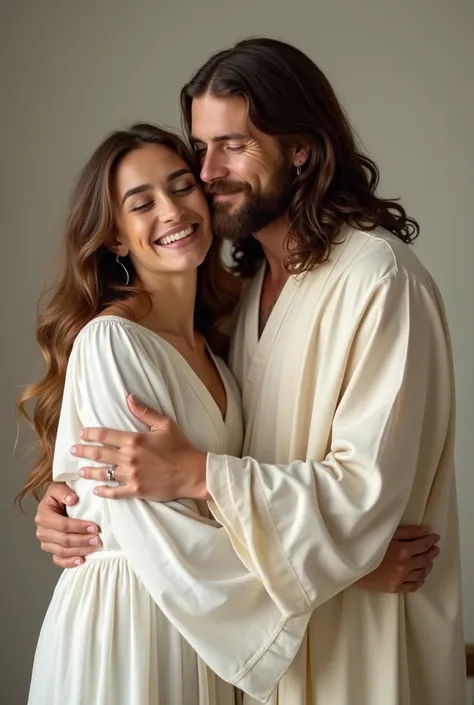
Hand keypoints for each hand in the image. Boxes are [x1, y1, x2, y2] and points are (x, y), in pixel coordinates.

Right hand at [35, 482, 101, 567]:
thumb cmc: (61, 495)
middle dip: (83, 540)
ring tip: (94, 547)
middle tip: (98, 539)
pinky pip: (59, 560)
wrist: (58, 502)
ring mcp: (46, 542)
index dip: (79, 527)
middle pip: (64, 540)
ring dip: (80, 550)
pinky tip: (81, 560)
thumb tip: (73, 499)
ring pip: (63, 551)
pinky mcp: (51, 550)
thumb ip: (64, 492)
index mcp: (43, 515)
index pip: (62, 525)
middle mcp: (42, 531)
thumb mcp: (59, 487)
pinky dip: (69, 562)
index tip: (94, 527)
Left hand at [71, 394, 208, 500]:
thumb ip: (145, 411)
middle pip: (98, 453)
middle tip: (73, 450)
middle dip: (83, 451)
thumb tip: (129, 398)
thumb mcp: (165, 424)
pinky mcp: (136, 490)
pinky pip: (115, 492)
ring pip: (103, 473)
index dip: (90, 433)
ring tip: (81, 471)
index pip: (104, 435)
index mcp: (134, 439)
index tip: (82, 433)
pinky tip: (97, 490)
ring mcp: (131, 475)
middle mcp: (129, 457)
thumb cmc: (181, 447)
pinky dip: (104, 492)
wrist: (192, 472)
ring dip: (89, 472)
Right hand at [357, 525, 439, 592]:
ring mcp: (400, 578)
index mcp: (403, 550)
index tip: (435, 537)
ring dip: (428, 566)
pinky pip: (413, 586)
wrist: (351, 563)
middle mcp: (404, 565)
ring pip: (421, 573)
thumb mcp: (386, 534)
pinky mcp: (394, 588)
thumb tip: (424, 531)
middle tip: (435, 548)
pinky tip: (420, 576)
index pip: (423, 545)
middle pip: (425, 559)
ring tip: (429, 561)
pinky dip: (420, 580)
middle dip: (432, 552)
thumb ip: (407, 532)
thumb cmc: (366, 544)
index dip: (431, 540)